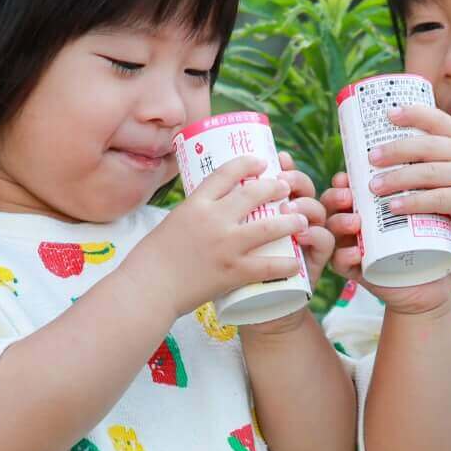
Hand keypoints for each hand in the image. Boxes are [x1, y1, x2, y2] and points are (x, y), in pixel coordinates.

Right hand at [122, 155, 303, 319]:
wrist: (147, 289)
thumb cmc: (151, 260)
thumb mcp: (171, 224)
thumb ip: (194, 216)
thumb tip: (209, 210)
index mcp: (195, 204)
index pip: (226, 173)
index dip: (247, 164)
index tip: (261, 162)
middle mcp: (213, 220)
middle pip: (253, 193)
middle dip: (275, 187)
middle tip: (287, 186)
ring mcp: (225, 245)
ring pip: (269, 227)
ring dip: (290, 221)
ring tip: (302, 218)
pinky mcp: (233, 272)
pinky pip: (268, 265)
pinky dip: (286, 263)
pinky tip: (296, 261)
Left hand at [239, 152, 334, 336]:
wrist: (256, 313)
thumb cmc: (234, 276)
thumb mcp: (227, 241)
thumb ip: (229, 216)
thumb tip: (217, 187)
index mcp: (273, 209)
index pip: (283, 177)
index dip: (284, 165)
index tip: (277, 158)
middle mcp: (293, 219)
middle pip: (302, 187)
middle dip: (295, 178)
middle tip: (282, 180)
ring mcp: (306, 239)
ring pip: (316, 209)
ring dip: (306, 204)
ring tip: (288, 208)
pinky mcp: (315, 261)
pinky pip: (325, 241)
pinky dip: (318, 234)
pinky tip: (306, 233)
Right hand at [322, 173, 450, 316]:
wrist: (435, 287)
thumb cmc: (436, 246)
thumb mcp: (437, 214)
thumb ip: (437, 191)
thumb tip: (443, 162)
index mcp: (371, 205)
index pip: (350, 186)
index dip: (343, 179)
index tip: (349, 174)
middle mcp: (357, 223)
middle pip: (333, 204)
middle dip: (335, 196)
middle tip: (349, 195)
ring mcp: (354, 247)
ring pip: (332, 231)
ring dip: (339, 223)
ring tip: (356, 223)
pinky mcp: (356, 271)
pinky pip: (339, 262)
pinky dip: (344, 256)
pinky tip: (356, 253)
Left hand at [365, 103, 450, 251]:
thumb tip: (416, 161)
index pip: (437, 119)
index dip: (412, 113)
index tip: (388, 113)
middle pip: (423, 144)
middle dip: (393, 149)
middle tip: (369, 157)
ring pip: (424, 172)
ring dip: (395, 178)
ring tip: (372, 186)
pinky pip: (434, 200)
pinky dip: (411, 203)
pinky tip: (394, 208)